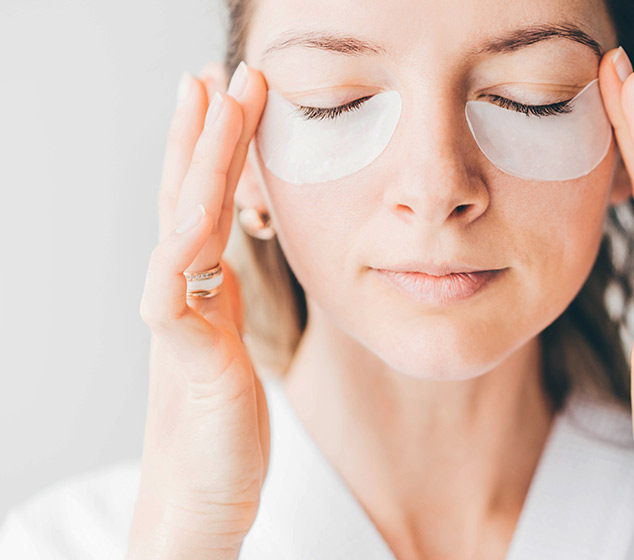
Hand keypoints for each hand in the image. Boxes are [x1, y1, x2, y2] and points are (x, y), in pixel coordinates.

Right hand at [128, 61, 269, 558]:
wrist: (199, 499)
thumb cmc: (220, 427)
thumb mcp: (226, 346)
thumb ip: (219, 301)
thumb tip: (221, 261)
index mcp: (199, 291)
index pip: (202, 206)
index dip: (210, 152)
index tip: (223, 96)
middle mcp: (183, 297)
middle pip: (189, 200)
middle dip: (206, 135)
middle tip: (218, 73)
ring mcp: (180, 325)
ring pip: (183, 228)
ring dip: (200, 163)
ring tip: (213, 102)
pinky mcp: (187, 362)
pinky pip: (175, 295)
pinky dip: (181, 248)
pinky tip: (197, 205)